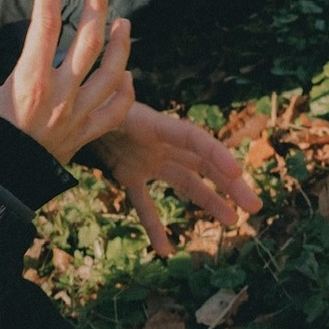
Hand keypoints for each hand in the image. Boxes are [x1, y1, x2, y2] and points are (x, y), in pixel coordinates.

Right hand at [0, 0, 134, 167]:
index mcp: (29, 80)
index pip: (44, 27)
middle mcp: (60, 94)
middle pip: (88, 43)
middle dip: (96, 9)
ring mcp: (77, 115)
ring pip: (111, 74)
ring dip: (121, 46)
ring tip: (124, 22)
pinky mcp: (84, 135)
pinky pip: (115, 112)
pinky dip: (125, 93)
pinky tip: (126, 75)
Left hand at [86, 103, 261, 256]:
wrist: (75, 111)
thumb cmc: (93, 101)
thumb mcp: (105, 99)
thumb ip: (116, 93)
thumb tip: (124, 76)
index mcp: (156, 125)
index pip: (193, 138)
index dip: (216, 153)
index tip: (237, 172)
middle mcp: (160, 144)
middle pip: (202, 164)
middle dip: (229, 184)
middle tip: (253, 206)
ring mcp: (149, 161)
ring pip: (186, 183)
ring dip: (208, 201)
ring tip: (232, 221)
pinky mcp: (131, 176)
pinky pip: (146, 204)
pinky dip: (154, 226)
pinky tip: (165, 251)